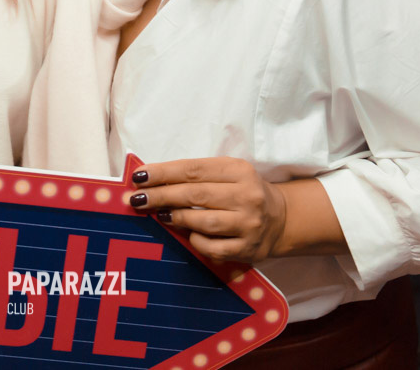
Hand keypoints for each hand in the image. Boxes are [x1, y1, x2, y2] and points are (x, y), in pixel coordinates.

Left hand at [129, 157, 287, 264]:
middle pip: (195, 194)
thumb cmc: (242, 192)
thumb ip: (195, 175)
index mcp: (239, 170)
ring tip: (158, 214)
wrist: (281, 219)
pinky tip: (186, 234)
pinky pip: (214, 248)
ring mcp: (249, 224)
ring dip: (176, 218)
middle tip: (137, 198)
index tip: (139, 176)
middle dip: (162, 195)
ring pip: (204, 222)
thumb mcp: (227, 174)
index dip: (164, 173)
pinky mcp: (249, 249)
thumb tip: (152, 181)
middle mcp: (247, 196)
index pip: (194, 169)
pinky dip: (196, 241)